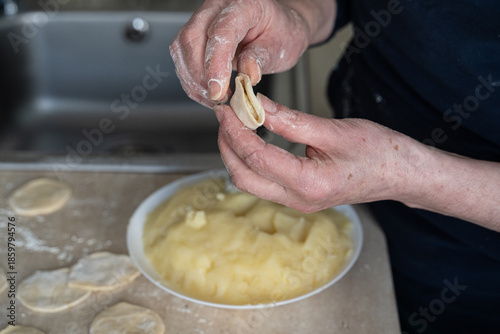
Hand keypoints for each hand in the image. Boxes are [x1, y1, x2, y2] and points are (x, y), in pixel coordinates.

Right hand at [169, 0, 330, 107]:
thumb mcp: (280, 47)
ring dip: (193, 80)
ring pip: (182, 48)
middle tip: (217, 98)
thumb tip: (247, 76)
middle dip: (200, 75)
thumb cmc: (280, 34)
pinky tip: (206, 92)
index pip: (222, 31)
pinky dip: (191, 79)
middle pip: (193, 37)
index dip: (216, 63)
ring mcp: (203, 18)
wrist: (277, 28)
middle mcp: (218, 7)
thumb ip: (261, 58)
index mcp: (245, 4)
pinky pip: (182, 56)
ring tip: (213, 98)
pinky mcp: (195, 34)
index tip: (217, 90)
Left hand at [214, 94, 417, 211]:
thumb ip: (291, 120)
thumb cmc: (378, 152)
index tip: (226, 108)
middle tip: (225, 115)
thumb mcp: (333, 130)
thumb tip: (257, 106)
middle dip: (227, 145)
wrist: (400, 175)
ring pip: (249, 182)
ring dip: (235, 153)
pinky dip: (249, 160)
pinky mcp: (297, 197)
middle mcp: (298, 200)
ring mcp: (296, 202)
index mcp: (309, 184)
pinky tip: (251, 139)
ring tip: (234, 124)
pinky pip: (262, 182)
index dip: (236, 130)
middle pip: (243, 176)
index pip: (257, 157)